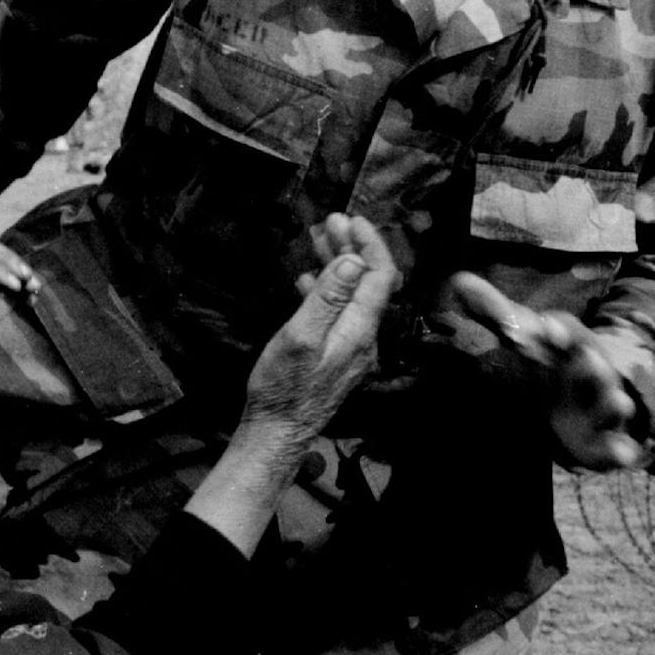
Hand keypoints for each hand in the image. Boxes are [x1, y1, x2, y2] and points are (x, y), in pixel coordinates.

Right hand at [185, 217, 395, 554]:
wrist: (276, 434)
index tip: (350, 219)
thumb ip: (328, 298)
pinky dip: (328, 291)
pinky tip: (309, 281)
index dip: (368, 244)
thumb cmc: (282, 388)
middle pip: (367, 284)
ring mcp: (351, 350)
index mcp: (360, 331)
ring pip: (352, 297)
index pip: (378, 277)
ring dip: (338, 267)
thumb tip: (353, 260)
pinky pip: (340, 314)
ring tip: (316, 241)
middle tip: (330, 222)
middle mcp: (363, 339)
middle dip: (352, 249)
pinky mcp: (337, 358)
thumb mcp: (301, 336)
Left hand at [437, 272, 642, 471]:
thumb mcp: (514, 334)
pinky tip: (623, 455)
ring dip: (615, 403)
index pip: (567, 331)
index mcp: (567, 344)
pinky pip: (614, 447)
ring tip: (619, 403)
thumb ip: (489, 310)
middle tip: (588, 360)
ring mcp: (596, 409)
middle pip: (596, 366)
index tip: (544, 330)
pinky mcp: (599, 442)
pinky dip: (620, 450)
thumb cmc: (536, 360)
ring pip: (612, 404)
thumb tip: (463, 282)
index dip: (558, 330)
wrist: (564, 401)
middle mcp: (588, 373)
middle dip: (593, 364)